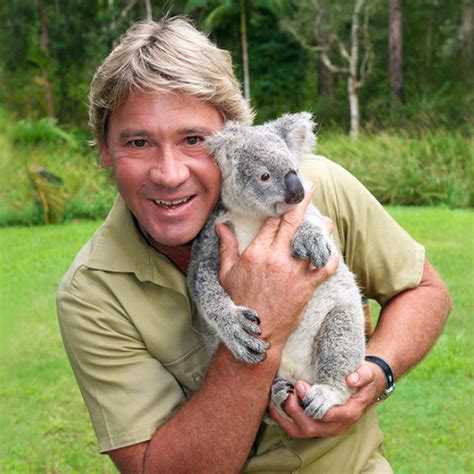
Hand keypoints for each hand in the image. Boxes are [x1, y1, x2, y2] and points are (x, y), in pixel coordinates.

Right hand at [216, 187, 338, 348]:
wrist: (257, 332)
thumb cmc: (240, 302)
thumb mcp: (227, 273)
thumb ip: (226, 247)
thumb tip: (221, 226)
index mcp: (256, 252)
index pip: (272, 222)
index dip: (280, 206)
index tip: (286, 195)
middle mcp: (276, 258)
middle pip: (292, 222)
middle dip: (302, 201)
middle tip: (310, 187)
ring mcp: (293, 272)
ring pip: (313, 242)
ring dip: (322, 229)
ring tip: (327, 222)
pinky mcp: (306, 286)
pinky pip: (325, 268)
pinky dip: (331, 259)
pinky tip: (332, 253)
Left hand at [268, 361, 386, 437]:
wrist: (366, 386)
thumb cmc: (366, 378)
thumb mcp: (369, 372)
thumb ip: (362, 375)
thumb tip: (350, 379)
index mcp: (349, 413)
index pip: (328, 416)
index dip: (311, 402)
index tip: (301, 385)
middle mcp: (336, 425)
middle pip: (311, 427)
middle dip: (295, 411)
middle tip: (288, 390)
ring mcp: (325, 427)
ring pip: (300, 431)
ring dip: (285, 418)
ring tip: (276, 398)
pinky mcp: (316, 423)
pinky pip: (297, 428)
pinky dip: (283, 418)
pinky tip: (275, 403)